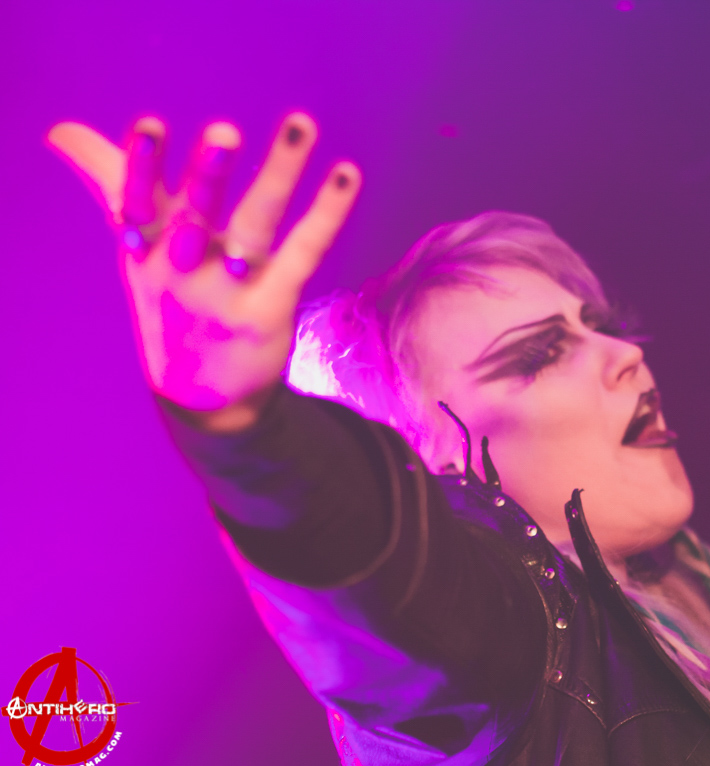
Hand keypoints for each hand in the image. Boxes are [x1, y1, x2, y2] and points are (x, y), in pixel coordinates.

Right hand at [47, 113, 360, 429]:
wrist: (202, 398)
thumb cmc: (167, 300)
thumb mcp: (134, 248)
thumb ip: (110, 182)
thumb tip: (61, 130)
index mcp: (145, 250)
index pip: (138, 203)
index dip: (143, 167)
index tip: (150, 124)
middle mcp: (184, 270)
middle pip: (196, 216)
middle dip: (209, 176)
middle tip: (224, 132)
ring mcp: (231, 290)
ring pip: (257, 224)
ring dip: (279, 173)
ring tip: (301, 122)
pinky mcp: (273, 305)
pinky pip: (303, 251)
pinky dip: (327, 212)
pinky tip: (348, 173)